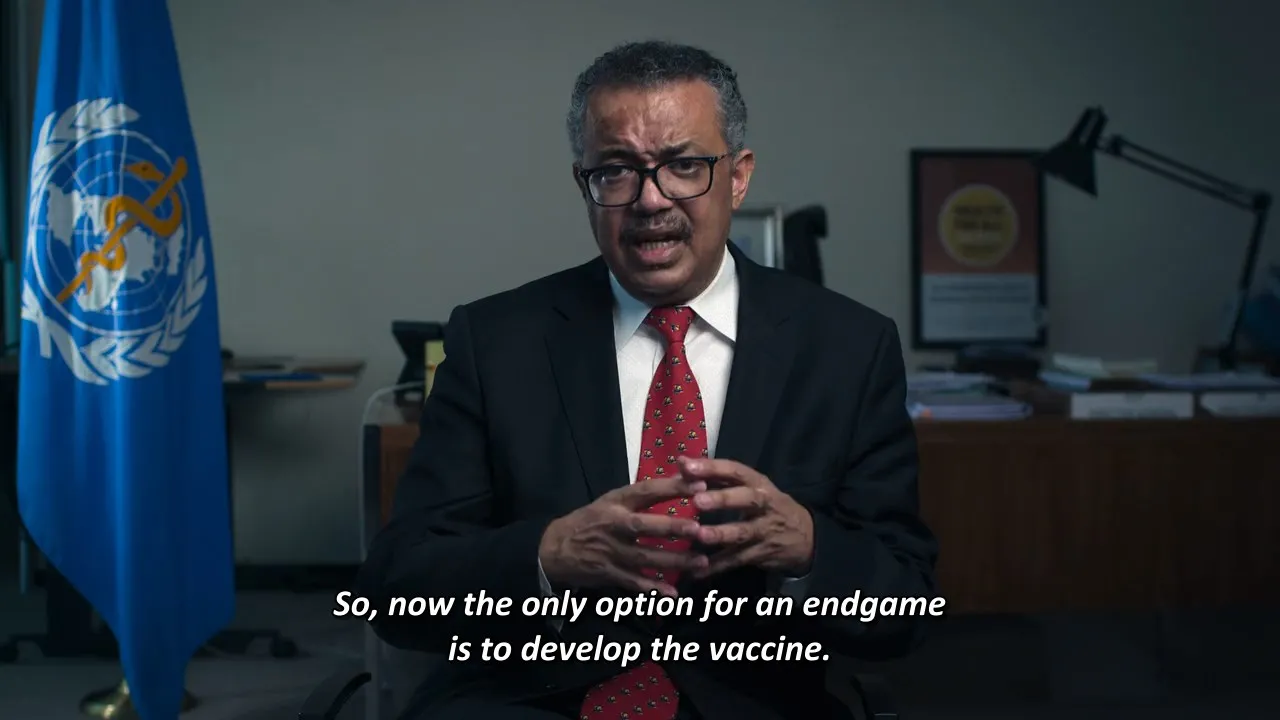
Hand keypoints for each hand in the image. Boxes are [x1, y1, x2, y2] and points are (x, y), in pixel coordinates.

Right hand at [538, 475, 708, 596]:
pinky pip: (633, 582)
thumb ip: (642, 496)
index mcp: (615, 503)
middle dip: (671, 528)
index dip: (671, 488)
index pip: (645, 491)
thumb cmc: (590, 521)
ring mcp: (610, 551)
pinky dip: (652, 588)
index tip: (699, 486)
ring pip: (644, 557)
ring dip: (673, 561)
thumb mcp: (611, 502)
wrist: (555, 548)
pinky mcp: (608, 573)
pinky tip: (672, 593)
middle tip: (698, 530)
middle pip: (643, 526)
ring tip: (700, 562)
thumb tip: (680, 480)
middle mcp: (613, 525)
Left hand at [678, 457, 814, 578]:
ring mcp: (764, 531)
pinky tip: (697, 570)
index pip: (736, 471)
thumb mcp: (749, 486)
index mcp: (758, 483)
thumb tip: (680, 462)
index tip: (687, 466)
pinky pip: (737, 560)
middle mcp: (764, 505)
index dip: (712, 468)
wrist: (806, 536)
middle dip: (722, 500)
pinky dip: (717, 566)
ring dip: (721, 535)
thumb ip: (715, 475)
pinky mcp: (761, 554)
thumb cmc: (766, 505)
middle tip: (698, 501)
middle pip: (747, 500)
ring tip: (700, 536)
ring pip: (743, 533)